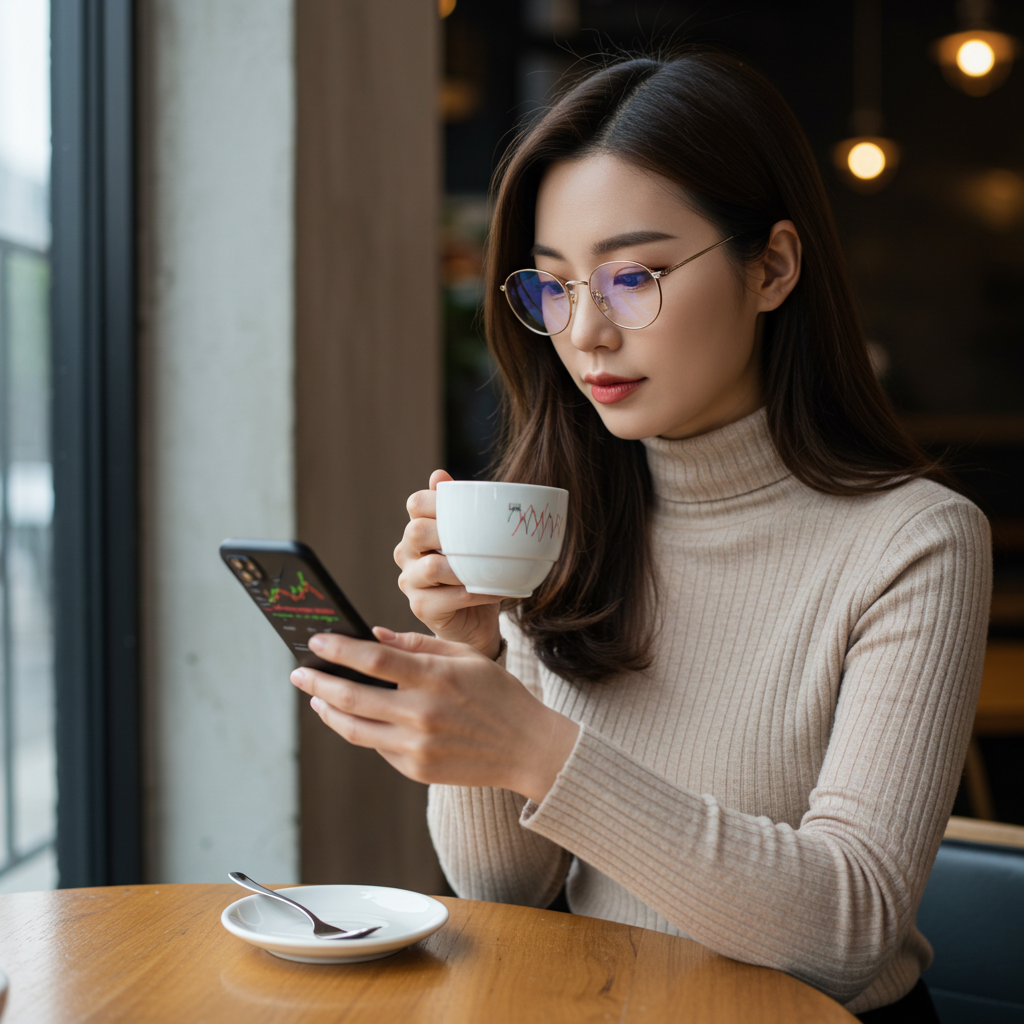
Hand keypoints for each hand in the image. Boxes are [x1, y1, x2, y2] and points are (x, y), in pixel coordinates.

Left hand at [290, 628, 579, 803]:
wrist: (527, 748)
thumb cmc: (497, 694)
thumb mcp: (465, 657)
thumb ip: (417, 645)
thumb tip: (373, 636)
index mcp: (436, 678)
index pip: (373, 660)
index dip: (339, 649)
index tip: (316, 640)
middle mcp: (423, 713)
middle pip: (353, 696)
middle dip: (319, 681)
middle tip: (299, 672)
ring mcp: (417, 746)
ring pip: (355, 729)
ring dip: (328, 710)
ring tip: (316, 697)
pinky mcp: (417, 770)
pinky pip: (378, 747)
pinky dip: (361, 729)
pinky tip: (352, 716)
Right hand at [396, 469, 502, 658]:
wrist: (477, 620)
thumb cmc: (473, 574)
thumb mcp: (470, 539)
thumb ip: (457, 509)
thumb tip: (438, 474)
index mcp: (416, 532)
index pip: (416, 504)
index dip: (437, 499)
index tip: (468, 505)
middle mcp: (406, 555)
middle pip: (417, 532)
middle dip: (450, 532)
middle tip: (482, 538)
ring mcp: (410, 582)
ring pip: (432, 567)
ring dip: (465, 567)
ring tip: (490, 567)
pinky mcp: (421, 608)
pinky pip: (449, 597)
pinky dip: (477, 592)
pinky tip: (496, 589)